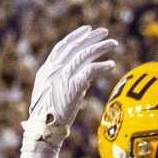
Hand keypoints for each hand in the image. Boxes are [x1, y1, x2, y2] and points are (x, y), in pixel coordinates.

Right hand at [24, 26, 118, 151]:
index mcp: (47, 69)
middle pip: (75, 47)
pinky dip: (101, 66)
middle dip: (90, 37)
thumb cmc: (48, 114)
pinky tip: (111, 64)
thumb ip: (65, 78)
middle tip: (104, 31)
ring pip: (84, 55)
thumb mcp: (52, 91)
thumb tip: (85, 71)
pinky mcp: (72, 87)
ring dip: (100, 47)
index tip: (87, 29)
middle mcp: (54, 70)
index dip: (75, 37)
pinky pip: (90, 71)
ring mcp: (62, 77)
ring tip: (114, 44)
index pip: (62, 47)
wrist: (43, 128)